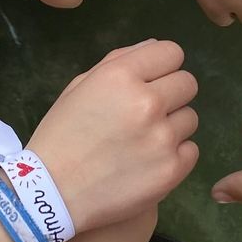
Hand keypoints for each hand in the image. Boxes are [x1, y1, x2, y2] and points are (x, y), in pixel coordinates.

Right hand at [27, 40, 199, 230]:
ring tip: (144, 142)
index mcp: (121, 76)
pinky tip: (149, 163)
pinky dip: (174, 156)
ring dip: (172, 126)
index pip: (171, 53)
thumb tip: (154, 47)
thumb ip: (118, 62)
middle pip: (188, 83)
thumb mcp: (79, 88)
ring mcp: (163, 137)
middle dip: (171, 95)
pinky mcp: (173, 169)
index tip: (151, 82)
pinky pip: (190, 150)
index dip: (162, 66)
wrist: (51, 194)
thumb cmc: (61, 136)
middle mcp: (147, 102)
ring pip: (190, 118)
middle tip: (147, 114)